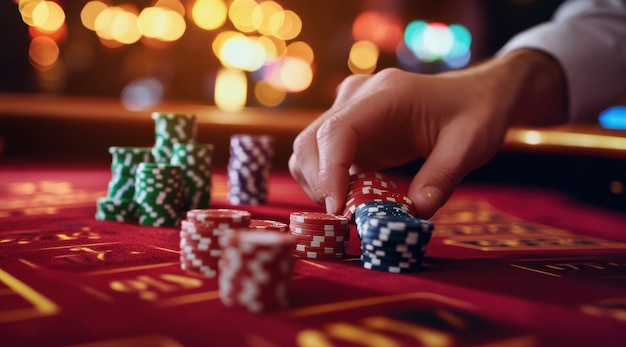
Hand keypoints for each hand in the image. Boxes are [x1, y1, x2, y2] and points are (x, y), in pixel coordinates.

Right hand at [289, 49, 565, 218]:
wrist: (474, 95)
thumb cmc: (475, 114)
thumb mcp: (470, 145)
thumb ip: (442, 178)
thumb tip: (413, 215)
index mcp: (386, 95)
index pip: (339, 130)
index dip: (330, 171)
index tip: (338, 209)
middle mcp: (357, 98)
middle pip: (311, 141)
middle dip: (319, 184)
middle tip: (344, 219)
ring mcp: (348, 112)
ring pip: (309, 151)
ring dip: (319, 186)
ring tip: (351, 211)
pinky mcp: (349, 131)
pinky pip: (323, 159)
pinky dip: (329, 183)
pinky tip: (354, 200)